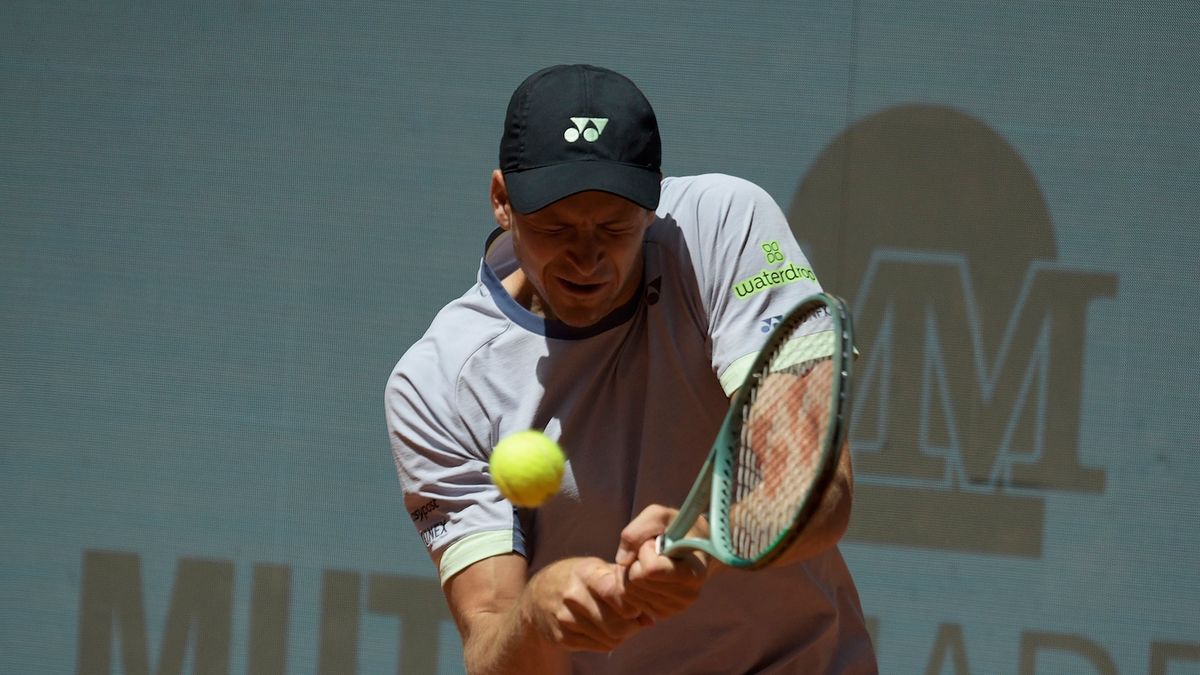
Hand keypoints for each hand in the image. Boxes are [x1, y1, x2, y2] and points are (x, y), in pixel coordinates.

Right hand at [525, 557, 648, 651]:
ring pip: (611, 638)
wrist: (537, 597)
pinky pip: (600, 647)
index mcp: (585, 574)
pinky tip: (603, 629)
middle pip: (617, 623)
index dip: (632, 602)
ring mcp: (566, 619)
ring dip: (622, 634)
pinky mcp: (563, 637)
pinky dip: (609, 641)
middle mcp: (573, 596)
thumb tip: (651, 616)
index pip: (614, 591)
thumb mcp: (596, 569)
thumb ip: (623, 585)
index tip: (637, 603)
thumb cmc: (576, 579)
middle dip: (632, 624)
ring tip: (618, 621)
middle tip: (634, 618)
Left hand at [614, 505, 709, 620]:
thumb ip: (636, 531)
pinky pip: (629, 601)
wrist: (694, 545)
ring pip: (629, 592)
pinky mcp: (662, 613)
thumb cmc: (676, 527)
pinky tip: (647, 574)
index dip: (644, 550)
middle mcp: (687, 596)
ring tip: (651, 561)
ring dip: (632, 571)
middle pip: (635, 581)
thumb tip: (621, 561)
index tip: (656, 541)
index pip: (649, 569)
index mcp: (693, 573)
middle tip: (652, 551)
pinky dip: (632, 584)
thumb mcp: (659, 515)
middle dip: (635, 561)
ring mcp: (675, 608)